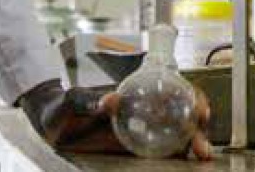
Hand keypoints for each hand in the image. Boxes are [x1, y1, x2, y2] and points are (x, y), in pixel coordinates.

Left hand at [18, 79, 213, 159]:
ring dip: (191, 144)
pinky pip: (159, 151)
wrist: (51, 122)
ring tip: (201, 155)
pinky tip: (185, 162)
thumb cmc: (64, 106)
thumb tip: (111, 101)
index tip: (201, 108)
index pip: (172, 91)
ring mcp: (140, 128)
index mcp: (136, 91)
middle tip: (203, 145)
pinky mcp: (133, 147)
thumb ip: (90, 101)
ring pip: (174, 135)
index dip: (192, 97)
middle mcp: (143, 109)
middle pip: (180, 115)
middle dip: (197, 129)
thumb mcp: (75, 101)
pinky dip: (175, 155)